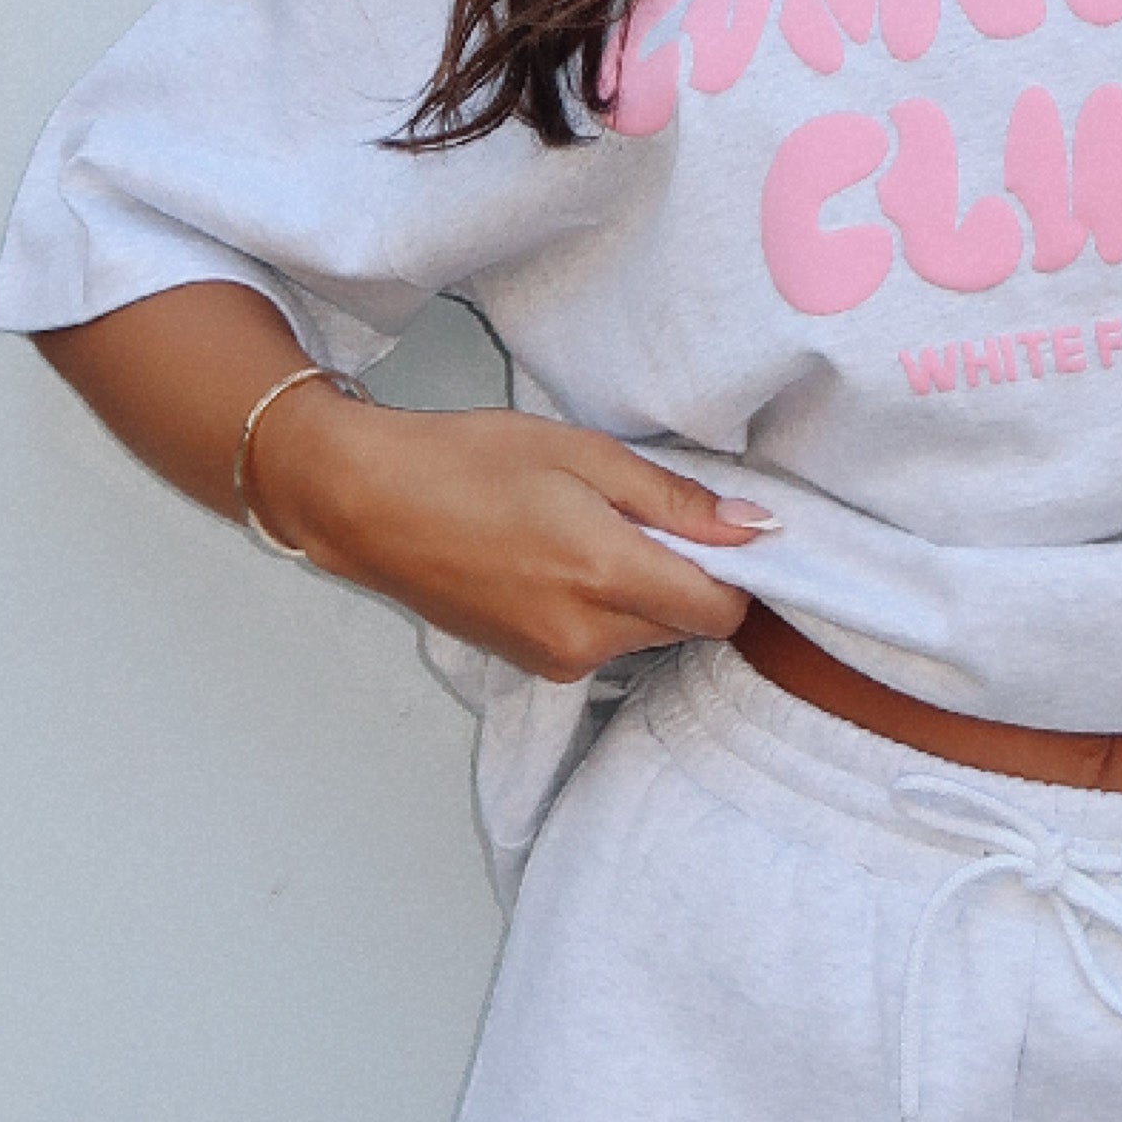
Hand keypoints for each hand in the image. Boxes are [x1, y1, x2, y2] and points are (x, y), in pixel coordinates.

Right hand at [250, 385, 768, 681]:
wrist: (365, 503)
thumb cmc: (466, 463)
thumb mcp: (582, 454)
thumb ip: (674, 500)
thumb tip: (755, 529)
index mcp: (605, 577)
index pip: (722, 612)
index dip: (736, 573)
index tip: (718, 532)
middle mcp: (586, 637)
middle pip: (687, 626)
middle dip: (686, 579)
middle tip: (643, 518)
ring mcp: (556, 660)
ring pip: (647, 636)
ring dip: (644, 594)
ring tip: (590, 533)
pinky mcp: (533, 667)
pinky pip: (603, 645)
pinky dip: (604, 610)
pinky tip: (561, 561)